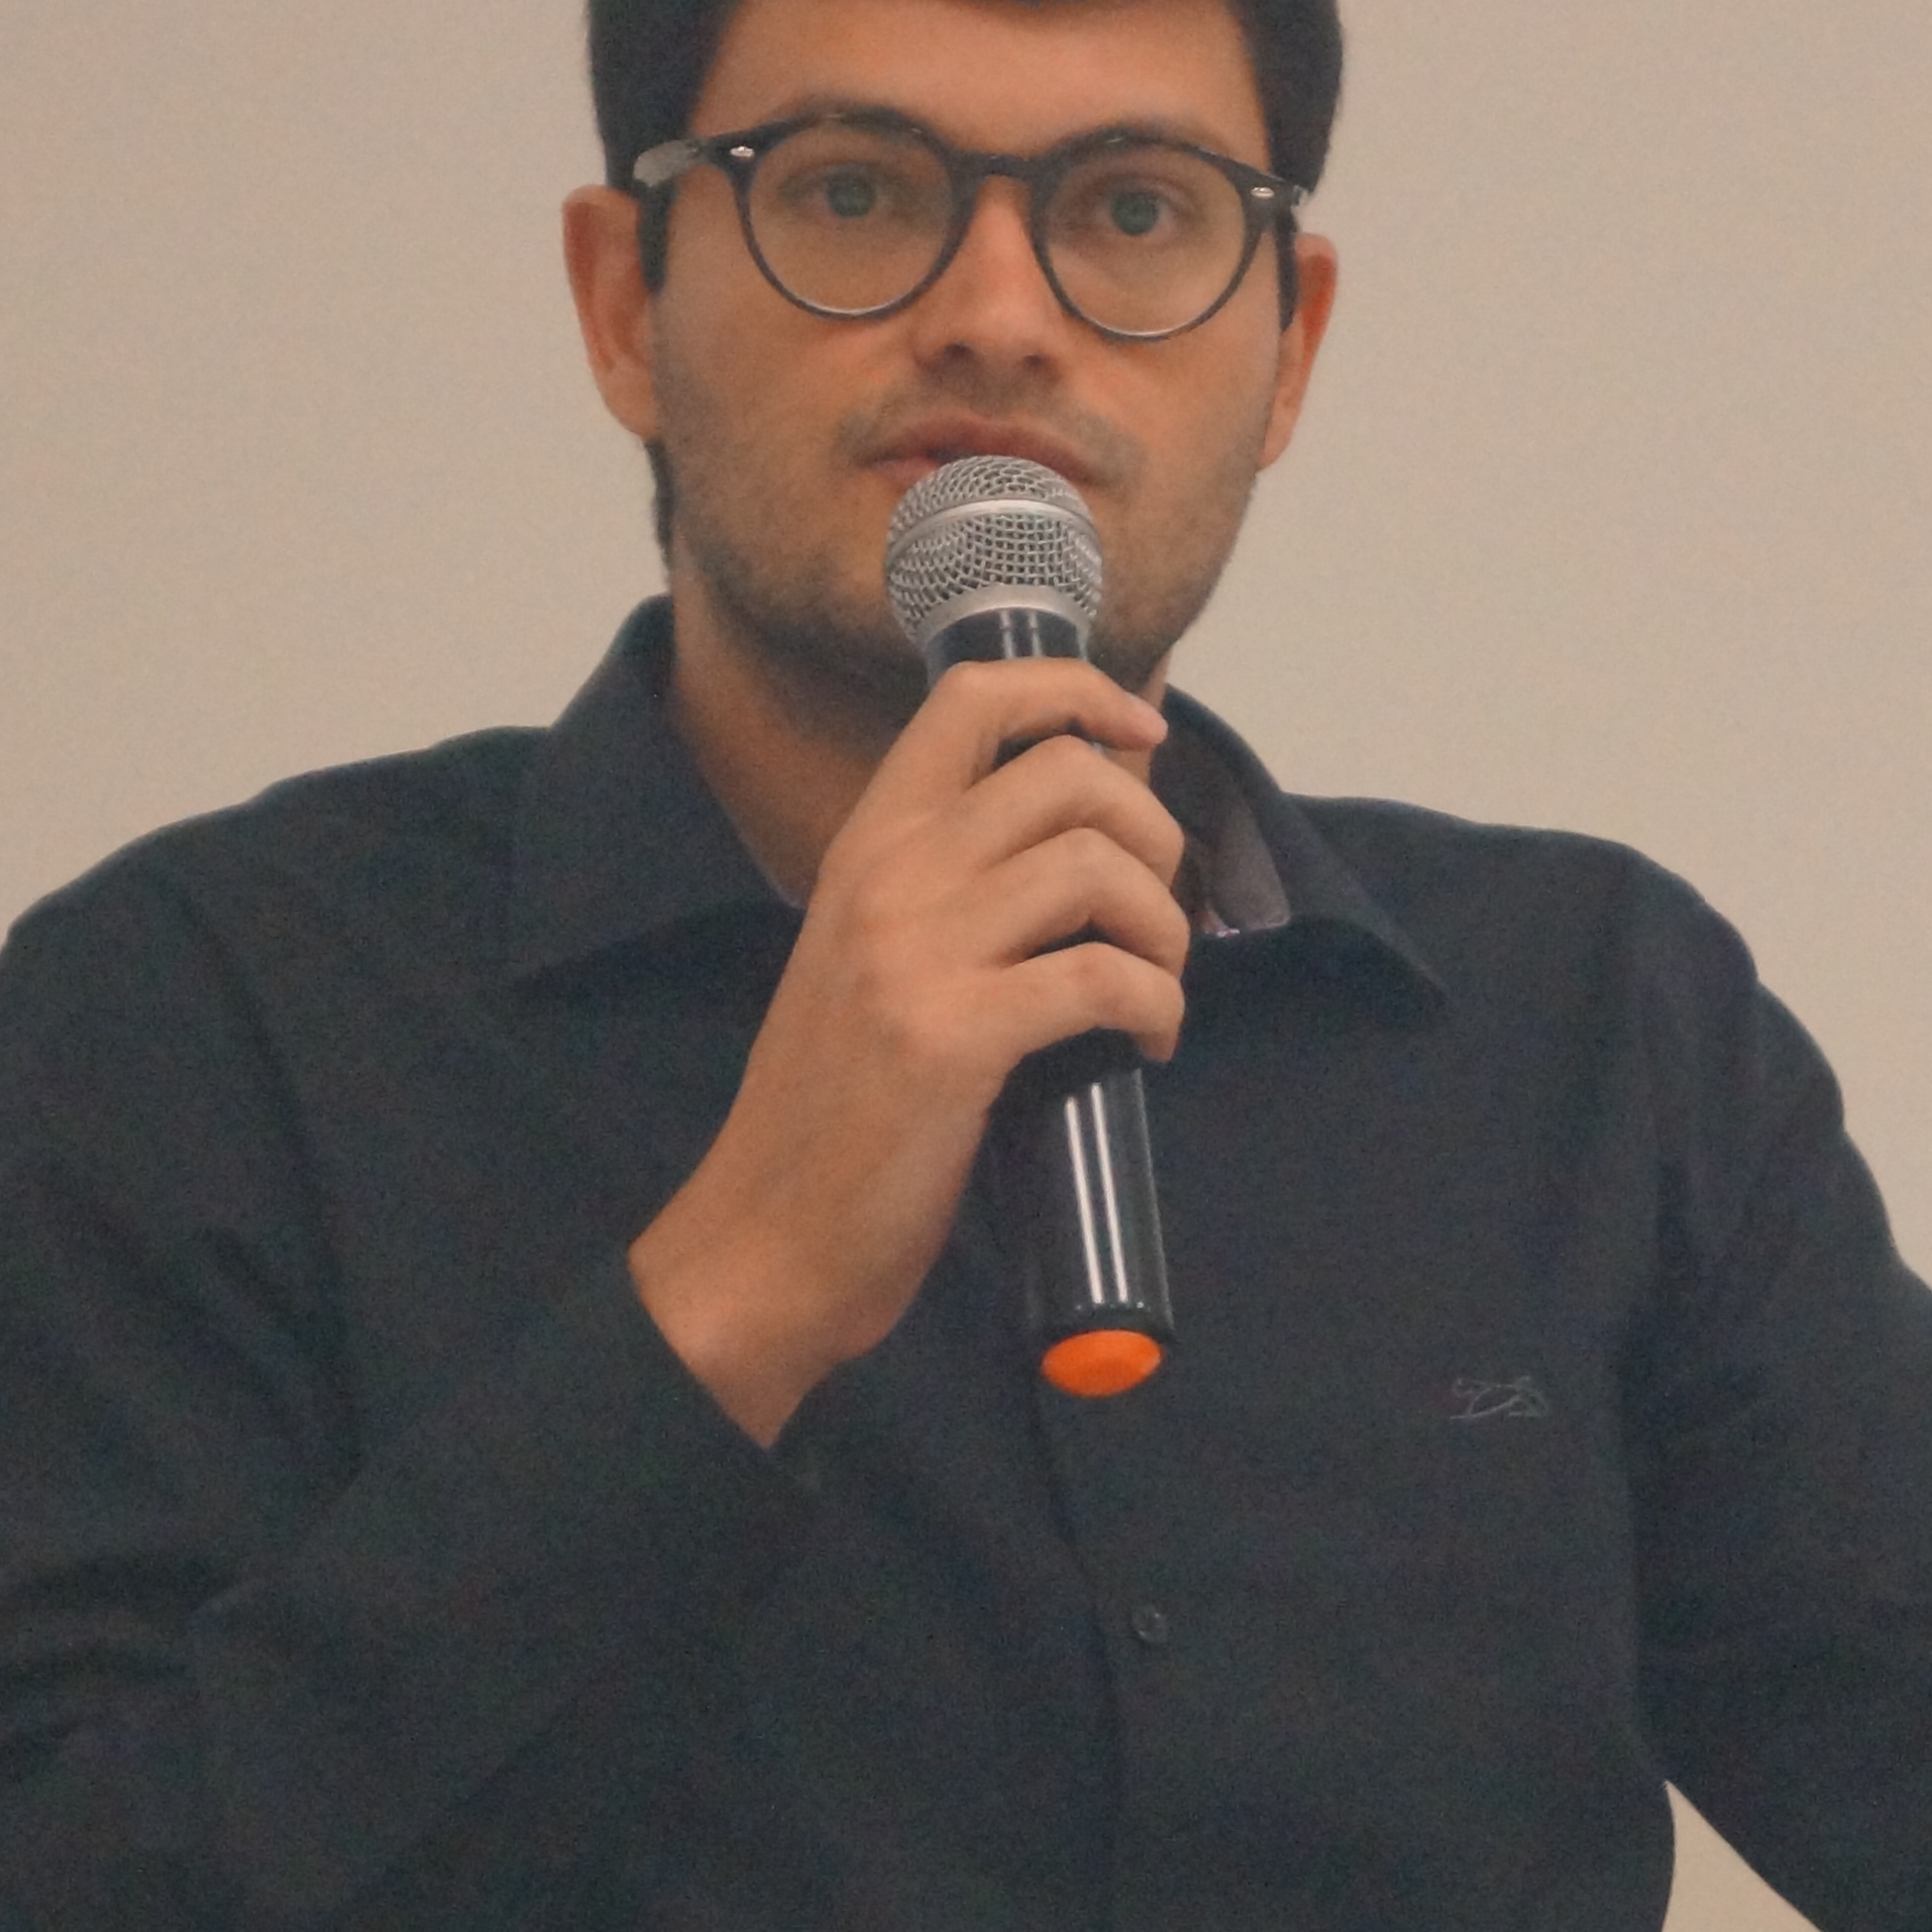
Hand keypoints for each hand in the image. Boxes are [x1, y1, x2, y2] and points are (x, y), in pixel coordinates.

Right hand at [635, 656, 1187, 1441]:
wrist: (766, 1239)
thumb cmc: (835, 1112)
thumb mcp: (871, 963)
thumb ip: (949, 896)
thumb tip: (1087, 852)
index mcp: (866, 846)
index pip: (971, 698)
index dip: (1078, 692)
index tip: (1144, 733)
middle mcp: (888, 876)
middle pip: (1070, 775)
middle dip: (1154, 837)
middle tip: (1155, 921)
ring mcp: (915, 953)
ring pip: (1100, 867)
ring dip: (1165, 928)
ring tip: (1155, 989)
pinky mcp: (953, 1039)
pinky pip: (1105, 979)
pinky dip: (1158, 1007)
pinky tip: (1149, 1046)